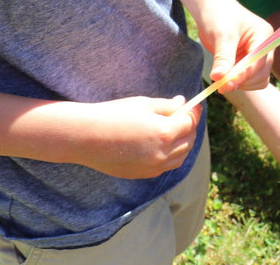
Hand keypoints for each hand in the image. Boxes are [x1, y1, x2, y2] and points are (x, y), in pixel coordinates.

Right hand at [68, 96, 200, 178]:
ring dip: (182, 143)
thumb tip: (183, 103)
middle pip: (188, 141)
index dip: (193, 113)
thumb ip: (167, 106)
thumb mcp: (144, 104)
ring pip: (180, 157)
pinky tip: (162, 144)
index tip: (193, 105)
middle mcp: (162, 153)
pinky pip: (166, 166)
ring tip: (175, 130)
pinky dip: (171, 156)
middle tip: (185, 116)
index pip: (190, 123)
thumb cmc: (113, 115)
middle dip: (190, 128)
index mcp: (165, 133)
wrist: (85, 137)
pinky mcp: (142, 175)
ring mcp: (152, 167)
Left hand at [196, 0, 274, 93]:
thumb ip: (223, 57)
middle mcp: (265, 47)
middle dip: (243, 81)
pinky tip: (224, 77)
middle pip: (262, 73)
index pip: (259, 61)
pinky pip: (249, 79)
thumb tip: (219, 78)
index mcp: (263, 35)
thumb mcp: (221, 35)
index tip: (226, 84)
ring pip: (257, 80)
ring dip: (241, 84)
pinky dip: (238, 82)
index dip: (244, 75)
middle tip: (221, 85)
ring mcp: (257, 55)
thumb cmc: (218, 15)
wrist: (211, 9)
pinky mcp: (248, 61)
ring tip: (221, 79)